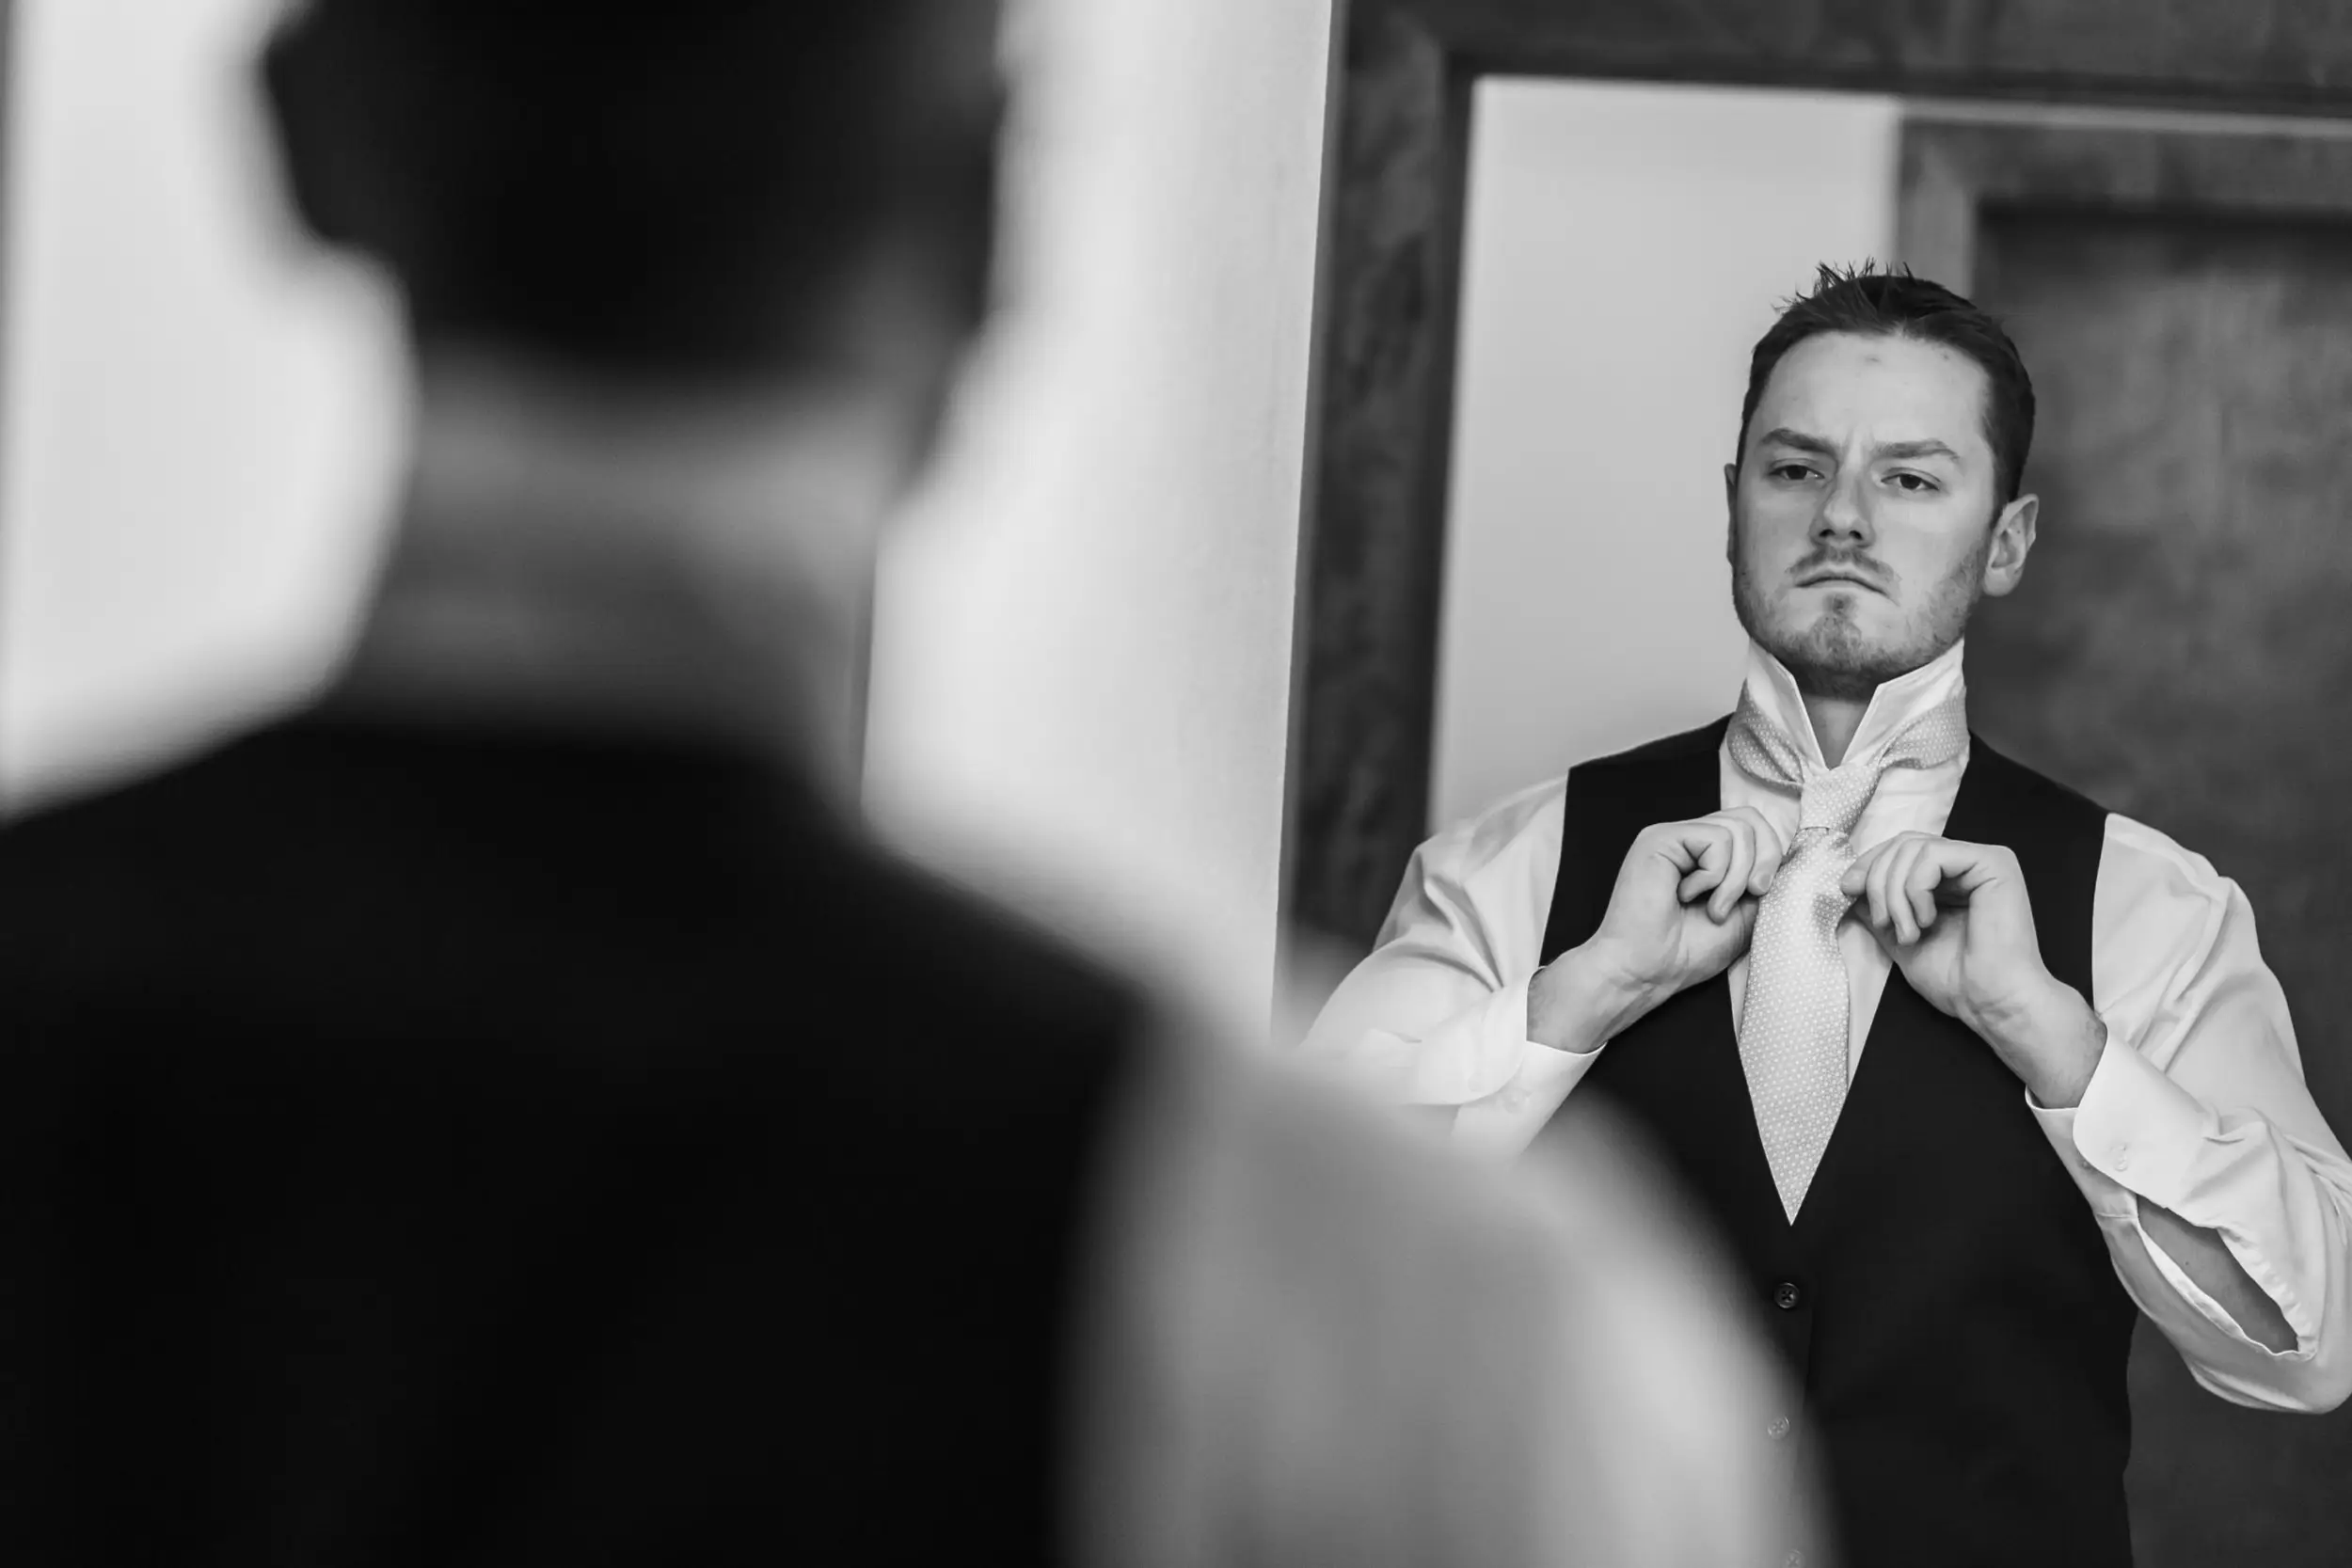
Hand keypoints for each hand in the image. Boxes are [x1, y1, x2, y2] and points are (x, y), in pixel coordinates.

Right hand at [1544, 809, 1782, 1042]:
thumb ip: (1761, 879)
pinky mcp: (1659, 838)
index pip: (1752, 825)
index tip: (1761, 893)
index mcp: (1705, 854)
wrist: (1647, 971)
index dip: (1769, 854)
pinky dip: (1714, 875)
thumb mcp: (1744, 913)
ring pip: (1737, 829)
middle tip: (1749, 896)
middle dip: (1763, 860)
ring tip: (1712, 907)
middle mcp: (1688, 839)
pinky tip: (1687, 895)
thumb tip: (1786, 854)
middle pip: (1749, 819)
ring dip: (1735, 878)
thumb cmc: (1686, 951)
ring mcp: (1672, 836)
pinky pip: (1715, 839)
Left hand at [1841, 832, 2102, 1104]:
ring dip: (1894, 893)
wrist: (1991, 1003)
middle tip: (1883, 923)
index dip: (1868, 865)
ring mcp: (1983, 860)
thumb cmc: (1956, 980)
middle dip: (1877, 881)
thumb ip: (1877, 908)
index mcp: (1951, 877)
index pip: (1900, 849)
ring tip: (1907, 932)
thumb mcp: (1899, 936)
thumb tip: (1851, 884)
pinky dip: (1915, 889)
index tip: (1848, 890)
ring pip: (1912, 847)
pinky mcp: (1994, 863)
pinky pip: (1932, 856)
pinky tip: (1927, 921)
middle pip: (1902, 843)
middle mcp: (1969, 863)